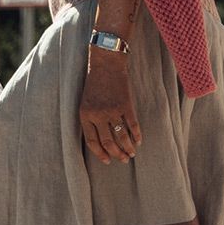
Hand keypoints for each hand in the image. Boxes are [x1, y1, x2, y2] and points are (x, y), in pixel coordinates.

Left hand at [79, 50, 141, 166]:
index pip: (92, 142)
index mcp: (85, 116)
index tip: (108, 161)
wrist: (106, 63)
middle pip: (108, 142)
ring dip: (128, 147)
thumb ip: (91, 120)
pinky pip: (132, 125)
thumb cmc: (95, 83)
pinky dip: (136, 134)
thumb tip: (101, 141)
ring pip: (121, 136)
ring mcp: (112, 110)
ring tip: (132, 153)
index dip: (101, 154)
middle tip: (124, 160)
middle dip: (117, 154)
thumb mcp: (85, 102)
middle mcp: (97, 115)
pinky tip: (139, 140)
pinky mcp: (125, 104)